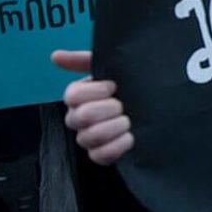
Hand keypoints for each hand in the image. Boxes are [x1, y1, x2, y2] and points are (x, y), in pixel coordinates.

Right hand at [52, 50, 133, 164]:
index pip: (72, 96)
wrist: (156, 105)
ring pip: (89, 137)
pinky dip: (118, 146)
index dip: (95, 91)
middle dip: (109, 109)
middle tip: (123, 105)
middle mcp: (79, 117)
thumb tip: (55, 56)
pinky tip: (130, 136)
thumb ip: (83, 59)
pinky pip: (100, 156)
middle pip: (81, 117)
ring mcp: (89, 137)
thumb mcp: (110, 66)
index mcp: (79, 96)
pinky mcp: (101, 154)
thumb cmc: (128, 84)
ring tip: (129, 120)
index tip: (113, 86)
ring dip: (116, 127)